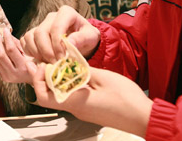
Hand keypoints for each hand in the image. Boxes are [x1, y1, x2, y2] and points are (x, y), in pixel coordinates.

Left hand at [0, 28, 33, 83]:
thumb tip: (7, 34)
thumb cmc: (35, 63)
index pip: (11, 50)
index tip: (5, 30)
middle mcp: (15, 73)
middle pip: (1, 55)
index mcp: (24, 67)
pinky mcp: (4, 77)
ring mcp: (8, 76)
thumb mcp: (29, 52)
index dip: (7, 38)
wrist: (35, 78)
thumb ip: (17, 43)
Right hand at [21, 5, 99, 62]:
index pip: (56, 27)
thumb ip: (81, 38)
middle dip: (46, 50)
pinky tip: (40, 59)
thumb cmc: (87, 38)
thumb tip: (69, 43)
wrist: (82, 42)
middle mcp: (51, 17)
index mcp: (66, 13)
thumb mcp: (91, 37)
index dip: (57, 44)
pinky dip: (29, 51)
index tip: (62, 58)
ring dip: (37, 52)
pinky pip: (25, 40)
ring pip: (30, 36)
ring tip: (48, 62)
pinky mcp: (34, 33)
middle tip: (55, 63)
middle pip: (40, 32)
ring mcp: (41, 24)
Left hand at [26, 64, 152, 137]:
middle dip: (45, 78)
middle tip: (49, 62)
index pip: (44, 96)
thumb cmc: (126, 100)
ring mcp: (82, 110)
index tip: (42, 65)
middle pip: (50, 96)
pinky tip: (76, 73)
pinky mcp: (89, 109)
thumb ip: (83, 71)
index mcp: (76, 102)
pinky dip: (69, 84)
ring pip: (60, 95)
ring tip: (62, 64)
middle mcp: (76, 109)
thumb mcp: (103, 78)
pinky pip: (72, 96)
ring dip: (58, 80)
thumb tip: (70, 64)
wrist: (143, 119)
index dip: (38, 80)